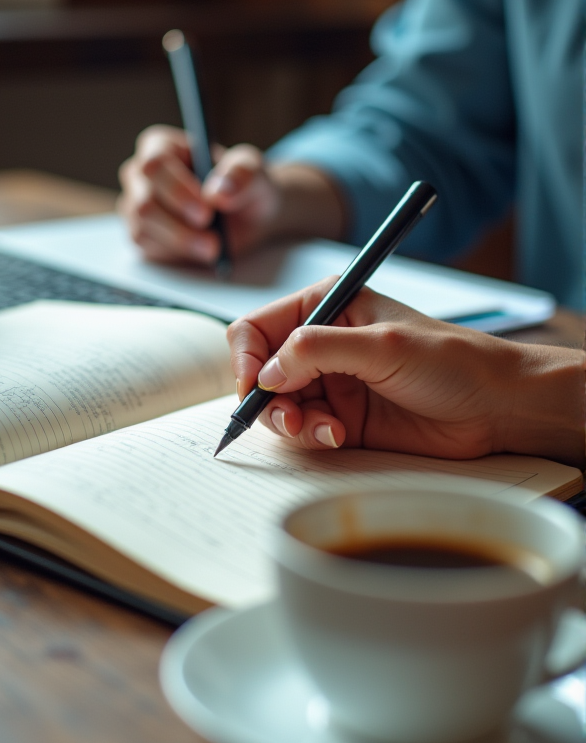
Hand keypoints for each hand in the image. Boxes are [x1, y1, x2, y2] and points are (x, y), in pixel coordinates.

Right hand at [118, 126, 279, 263]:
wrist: (250, 218)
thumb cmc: (246, 185)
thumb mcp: (255, 172)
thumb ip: (242, 174)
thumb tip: (218, 193)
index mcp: (161, 146)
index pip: (155, 164)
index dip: (177, 189)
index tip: (206, 212)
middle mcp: (141, 174)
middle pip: (144, 201)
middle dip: (179, 225)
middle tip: (213, 240)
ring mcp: (136, 205)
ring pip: (143, 227)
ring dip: (181, 242)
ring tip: (214, 247)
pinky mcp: (141, 233)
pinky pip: (146, 247)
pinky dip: (175, 252)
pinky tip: (199, 250)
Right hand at [227, 281, 585, 465]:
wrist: (496, 406)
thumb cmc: (452, 361)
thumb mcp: (381, 345)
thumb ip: (317, 351)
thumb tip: (265, 372)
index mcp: (327, 305)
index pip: (257, 328)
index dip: (246, 357)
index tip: (253, 386)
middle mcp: (322, 342)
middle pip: (260, 371)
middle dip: (266, 398)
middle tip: (288, 418)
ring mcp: (330, 383)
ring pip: (277, 405)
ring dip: (290, 422)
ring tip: (322, 431)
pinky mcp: (341, 418)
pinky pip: (303, 431)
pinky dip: (310, 437)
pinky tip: (337, 436)